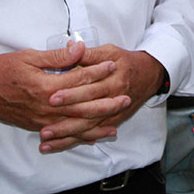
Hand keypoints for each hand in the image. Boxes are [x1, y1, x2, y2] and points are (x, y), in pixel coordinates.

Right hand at [0, 40, 129, 144]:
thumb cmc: (1, 71)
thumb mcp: (27, 57)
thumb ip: (56, 56)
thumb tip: (79, 49)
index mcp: (45, 87)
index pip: (78, 80)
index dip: (97, 71)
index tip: (112, 65)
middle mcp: (47, 107)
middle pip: (83, 105)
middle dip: (106, 100)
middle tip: (126, 94)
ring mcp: (43, 120)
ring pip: (77, 123)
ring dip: (100, 120)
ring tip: (118, 115)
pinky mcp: (39, 127)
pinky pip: (66, 133)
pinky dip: (83, 135)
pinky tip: (97, 135)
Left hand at [38, 45, 164, 147]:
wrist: (148, 75)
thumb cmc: (125, 62)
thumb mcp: (109, 52)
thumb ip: (89, 53)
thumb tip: (71, 48)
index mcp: (112, 78)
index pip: (89, 87)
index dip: (71, 93)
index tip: (52, 97)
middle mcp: (113, 98)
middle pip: (88, 111)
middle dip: (65, 121)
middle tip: (45, 127)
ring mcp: (113, 113)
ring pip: (88, 127)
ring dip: (67, 135)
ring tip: (46, 140)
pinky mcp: (112, 121)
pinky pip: (92, 134)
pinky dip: (76, 140)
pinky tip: (59, 145)